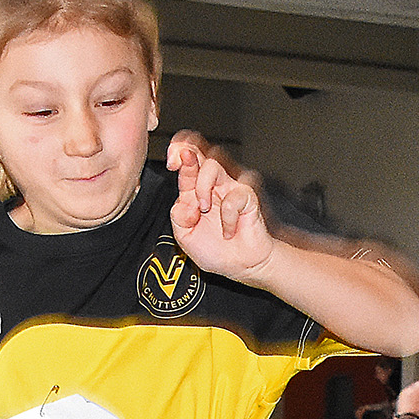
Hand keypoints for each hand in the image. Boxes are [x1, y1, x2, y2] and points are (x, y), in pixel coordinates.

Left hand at [168, 133, 274, 282]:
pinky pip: (234, 196)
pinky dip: (228, 216)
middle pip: (200, 152)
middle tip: (182, 160)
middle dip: (187, 150)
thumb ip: (178, 218)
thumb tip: (184, 203)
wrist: (242, 267)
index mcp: (195, 191)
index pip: (186, 162)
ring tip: (204, 209)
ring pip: (213, 166)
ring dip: (202, 186)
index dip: (177, 153)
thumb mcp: (185, 237)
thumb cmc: (218, 251)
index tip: (171, 163)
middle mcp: (212, 186)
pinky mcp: (247, 198)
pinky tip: (228, 231)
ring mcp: (229, 189)